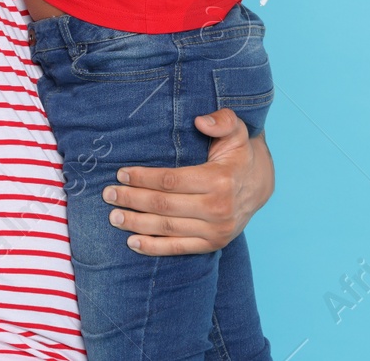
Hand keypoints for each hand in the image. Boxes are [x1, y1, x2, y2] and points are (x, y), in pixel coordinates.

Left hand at [102, 109, 273, 254]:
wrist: (260, 184)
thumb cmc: (239, 154)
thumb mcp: (237, 130)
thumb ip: (222, 120)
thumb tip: (200, 121)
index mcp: (219, 180)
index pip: (171, 180)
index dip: (143, 177)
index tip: (121, 173)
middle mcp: (218, 209)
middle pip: (164, 205)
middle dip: (132, 199)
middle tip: (108, 194)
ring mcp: (216, 230)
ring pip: (167, 228)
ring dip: (137, 223)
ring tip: (114, 217)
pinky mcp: (213, 244)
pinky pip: (179, 248)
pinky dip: (154, 248)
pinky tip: (132, 242)